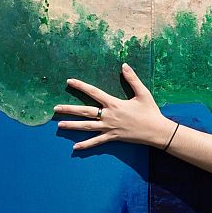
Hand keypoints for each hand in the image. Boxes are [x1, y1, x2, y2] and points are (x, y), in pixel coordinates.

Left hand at [53, 64, 173, 151]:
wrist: (156, 131)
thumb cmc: (150, 111)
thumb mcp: (143, 93)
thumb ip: (132, 79)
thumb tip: (124, 65)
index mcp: (114, 103)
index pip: (94, 92)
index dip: (81, 86)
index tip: (69, 81)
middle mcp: (109, 116)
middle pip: (85, 111)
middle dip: (69, 109)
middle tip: (55, 109)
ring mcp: (109, 128)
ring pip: (87, 127)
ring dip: (72, 126)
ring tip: (59, 125)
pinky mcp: (113, 137)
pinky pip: (97, 141)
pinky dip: (86, 145)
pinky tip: (75, 147)